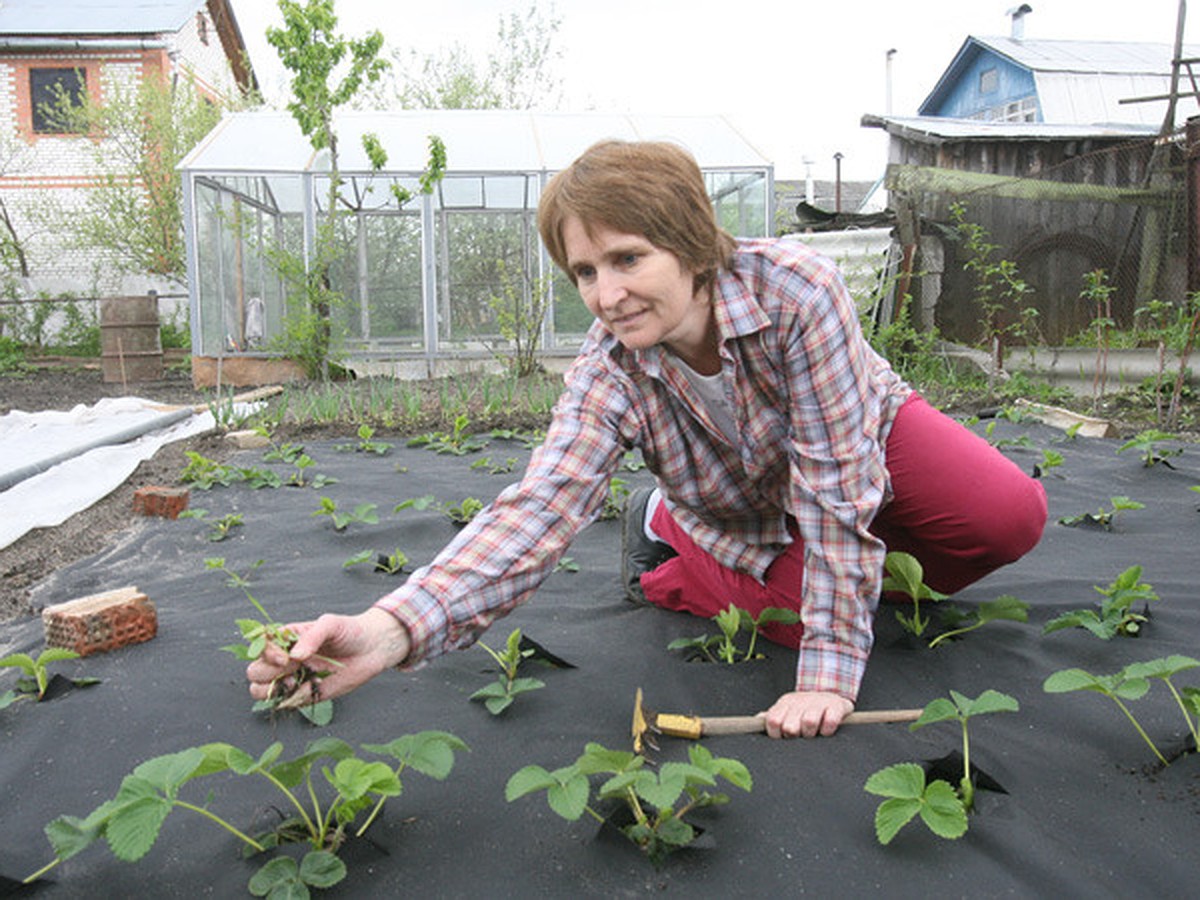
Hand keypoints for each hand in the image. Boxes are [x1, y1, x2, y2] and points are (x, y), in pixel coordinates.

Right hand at [246, 608, 410, 705]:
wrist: (372, 649)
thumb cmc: (350, 631)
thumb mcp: (331, 624)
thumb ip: (312, 636)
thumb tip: (295, 655)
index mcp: (286, 638)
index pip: (259, 647)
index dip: (266, 654)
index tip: (285, 658)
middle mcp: (284, 659)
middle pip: (255, 671)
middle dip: (269, 673)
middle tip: (294, 668)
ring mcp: (292, 677)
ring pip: (260, 690)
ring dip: (272, 690)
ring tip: (294, 682)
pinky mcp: (304, 694)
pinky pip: (286, 703)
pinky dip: (293, 699)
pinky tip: (312, 688)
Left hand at [763, 690, 853, 737]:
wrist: (831, 695)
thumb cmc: (806, 708)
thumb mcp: (787, 709)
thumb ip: (772, 716)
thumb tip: (757, 720)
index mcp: (786, 703)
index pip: (773, 721)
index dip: (776, 734)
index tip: (782, 737)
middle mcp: (800, 701)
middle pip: (790, 726)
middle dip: (794, 736)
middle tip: (800, 734)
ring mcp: (818, 702)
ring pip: (809, 723)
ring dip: (810, 733)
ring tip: (812, 733)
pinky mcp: (836, 706)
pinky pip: (829, 722)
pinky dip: (827, 730)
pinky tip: (826, 730)